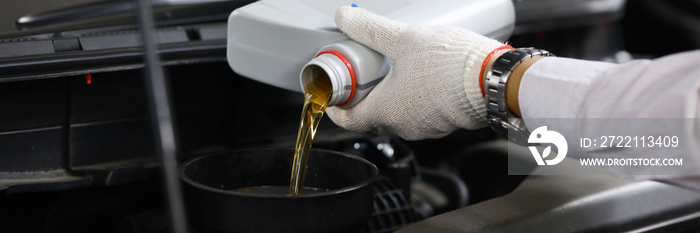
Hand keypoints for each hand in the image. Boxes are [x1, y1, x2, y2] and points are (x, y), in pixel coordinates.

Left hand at [326, 7, 504, 139]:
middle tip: (364, 74)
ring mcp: (426, 127)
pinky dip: (415, 98)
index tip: (333, 96)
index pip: (347, 121)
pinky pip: (421, 113)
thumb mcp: (402, 39)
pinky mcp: (445, 123)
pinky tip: (423, 77)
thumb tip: (346, 18)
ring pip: (398, 114)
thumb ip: (370, 29)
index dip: (336, 108)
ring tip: (395, 70)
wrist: (494, 80)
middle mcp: (403, 126)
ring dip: (392, 96)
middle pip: (372, 116)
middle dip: (365, 96)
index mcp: (385, 111)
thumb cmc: (450, 66)